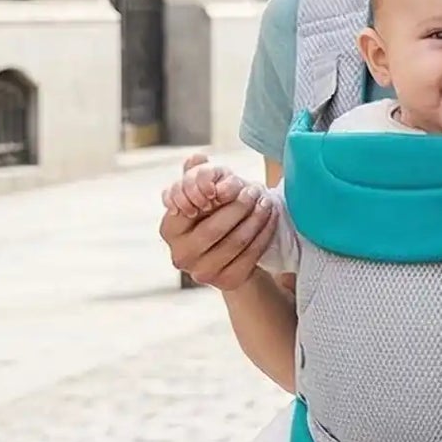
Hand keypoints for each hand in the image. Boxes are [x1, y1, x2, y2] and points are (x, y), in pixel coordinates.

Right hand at [160, 152, 276, 290]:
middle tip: (255, 190)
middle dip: (239, 206)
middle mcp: (181, 255)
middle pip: (214, 228)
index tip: (232, 183)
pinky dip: (264, 234)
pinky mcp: (227, 281)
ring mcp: (203, 272)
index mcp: (169, 230)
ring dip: (256, 219)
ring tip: (267, 201)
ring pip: (236, 242)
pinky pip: (251, 255)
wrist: (232, 256)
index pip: (188, 209)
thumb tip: (197, 159)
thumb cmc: (214, 217)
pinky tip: (271, 218)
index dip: (211, 194)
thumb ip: (196, 175)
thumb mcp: (204, 195)